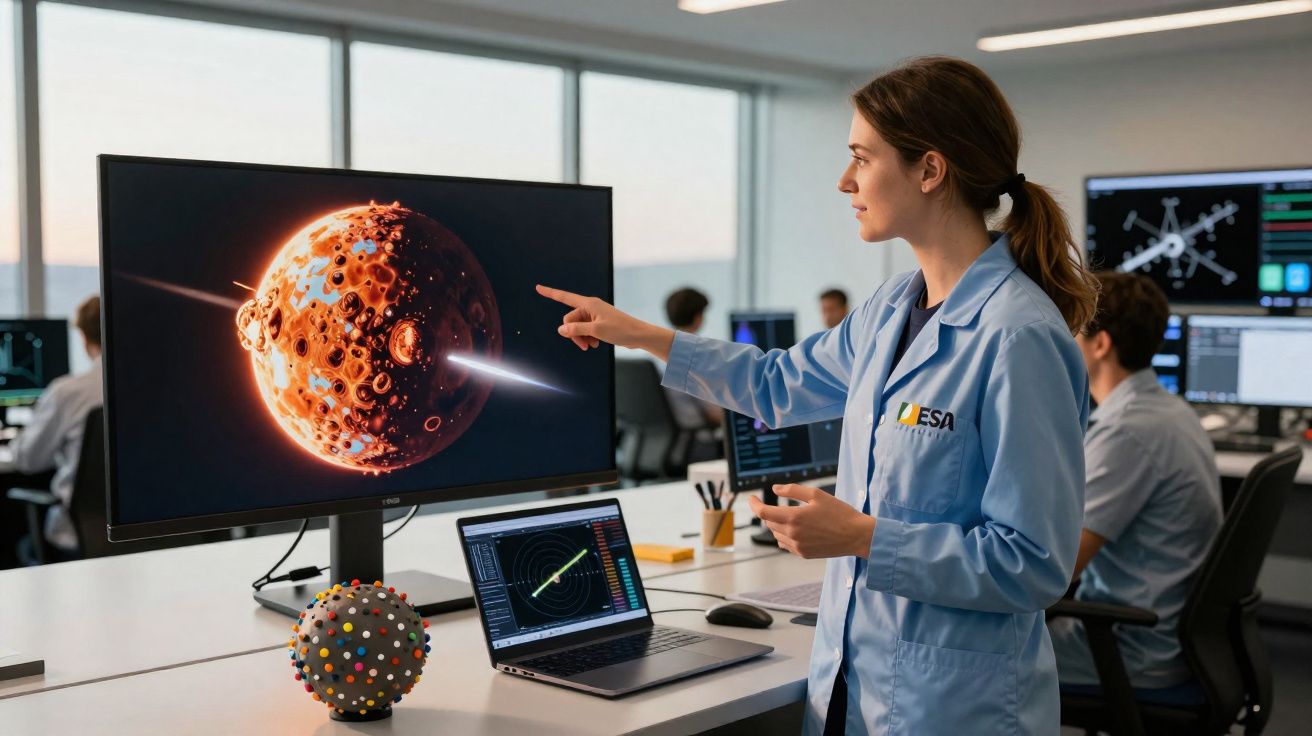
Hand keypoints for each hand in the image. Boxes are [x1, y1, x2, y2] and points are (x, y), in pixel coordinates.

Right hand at [536, 285, 675, 359]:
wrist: (638, 335)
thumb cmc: (620, 330)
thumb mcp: (596, 331)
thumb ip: (576, 330)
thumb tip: (561, 329)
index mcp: (589, 304)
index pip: (564, 297)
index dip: (550, 293)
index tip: (537, 287)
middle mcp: (590, 307)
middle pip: (570, 320)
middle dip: (574, 334)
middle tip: (584, 346)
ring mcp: (594, 315)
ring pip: (577, 327)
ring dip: (581, 338)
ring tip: (591, 346)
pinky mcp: (598, 323)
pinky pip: (585, 330)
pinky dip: (588, 338)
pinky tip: (595, 344)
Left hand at [749, 484, 875, 559]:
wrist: (856, 536)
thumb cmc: (839, 513)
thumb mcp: (816, 495)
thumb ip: (792, 491)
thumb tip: (775, 489)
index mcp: (794, 518)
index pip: (763, 513)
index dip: (753, 504)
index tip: (751, 498)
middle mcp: (792, 535)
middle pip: (769, 523)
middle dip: (769, 512)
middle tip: (778, 504)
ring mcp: (798, 547)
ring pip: (776, 534)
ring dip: (777, 524)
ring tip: (791, 516)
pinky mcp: (804, 554)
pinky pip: (786, 544)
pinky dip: (785, 536)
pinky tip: (796, 529)